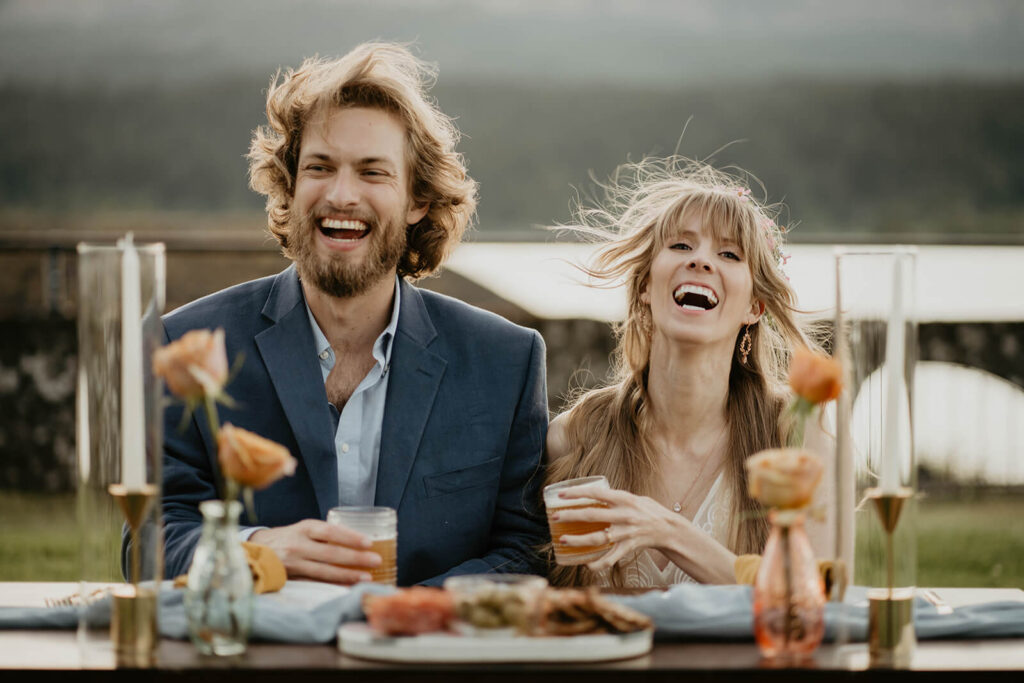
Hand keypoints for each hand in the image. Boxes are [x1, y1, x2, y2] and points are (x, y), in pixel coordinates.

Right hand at [249, 519, 381, 583]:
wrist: (255, 550)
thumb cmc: (288, 537)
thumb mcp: (304, 529)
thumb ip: (325, 534)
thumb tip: (357, 540)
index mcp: (304, 528)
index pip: (330, 531)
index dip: (350, 537)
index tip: (369, 542)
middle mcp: (298, 545)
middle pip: (330, 553)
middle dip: (355, 558)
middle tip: (376, 560)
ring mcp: (294, 564)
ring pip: (324, 571)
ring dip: (347, 575)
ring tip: (367, 577)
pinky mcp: (290, 578)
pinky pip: (315, 583)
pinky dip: (332, 586)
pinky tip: (347, 587)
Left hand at [551, 485, 682, 571]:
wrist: (669, 529)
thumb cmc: (650, 511)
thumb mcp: (635, 497)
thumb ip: (616, 497)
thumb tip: (595, 495)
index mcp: (624, 498)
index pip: (596, 493)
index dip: (577, 493)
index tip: (561, 494)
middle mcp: (624, 514)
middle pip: (592, 515)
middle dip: (571, 516)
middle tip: (555, 518)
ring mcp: (626, 532)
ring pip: (597, 538)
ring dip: (578, 540)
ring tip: (562, 541)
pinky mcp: (629, 547)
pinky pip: (611, 558)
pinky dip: (598, 563)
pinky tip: (587, 564)